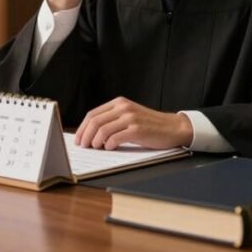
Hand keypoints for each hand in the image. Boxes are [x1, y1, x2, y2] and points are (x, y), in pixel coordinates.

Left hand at [73, 97, 192, 149]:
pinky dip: (109, 145)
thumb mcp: (129, 116)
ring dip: (95, 142)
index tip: (78, 139)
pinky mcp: (137, 130)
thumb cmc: (149, 125)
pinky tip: (110, 148)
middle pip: (95, 121)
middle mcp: (123, 107)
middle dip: (85, 136)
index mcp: (119, 103)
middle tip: (83, 146)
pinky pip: (115, 138)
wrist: (173, 127)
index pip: (93, 114)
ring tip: (96, 148)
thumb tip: (90, 134)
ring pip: (102, 130)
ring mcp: (130, 118)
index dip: (82, 128)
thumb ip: (113, 120)